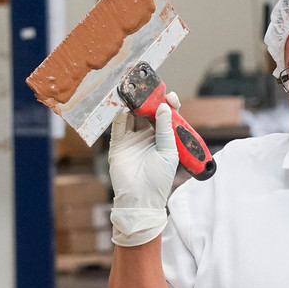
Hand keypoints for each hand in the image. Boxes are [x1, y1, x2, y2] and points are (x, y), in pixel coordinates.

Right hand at [108, 92, 180, 246]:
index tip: (170, 96)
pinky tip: (122, 103)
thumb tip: (165, 108)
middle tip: (152, 88)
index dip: (170, 106)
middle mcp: (149, 137)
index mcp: (165, 139)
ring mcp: (134, 139)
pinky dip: (119, 113)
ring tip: (136, 90)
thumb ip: (166, 131)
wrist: (140, 198)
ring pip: (133, 115)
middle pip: (150, 112)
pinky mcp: (119, 144)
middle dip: (151, 100)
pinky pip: (118, 125)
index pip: (168, 117)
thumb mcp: (168, 153)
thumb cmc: (159, 180)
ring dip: (135, 103)